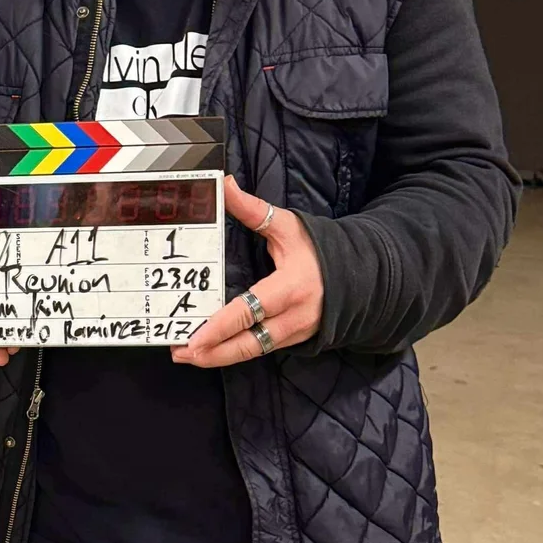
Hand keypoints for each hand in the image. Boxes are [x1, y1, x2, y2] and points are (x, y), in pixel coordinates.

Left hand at [172, 175, 322, 366]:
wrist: (360, 274)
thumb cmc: (321, 249)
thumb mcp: (288, 226)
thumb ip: (253, 209)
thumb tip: (225, 184)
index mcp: (290, 287)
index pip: (249, 311)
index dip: (220, 327)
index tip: (195, 338)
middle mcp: (294, 316)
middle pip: (249, 344)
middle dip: (213, 353)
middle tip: (181, 354)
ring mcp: (296, 332)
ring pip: (255, 352)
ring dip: (220, 358)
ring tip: (189, 357)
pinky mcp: (295, 340)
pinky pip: (262, 350)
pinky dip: (236, 354)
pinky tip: (214, 352)